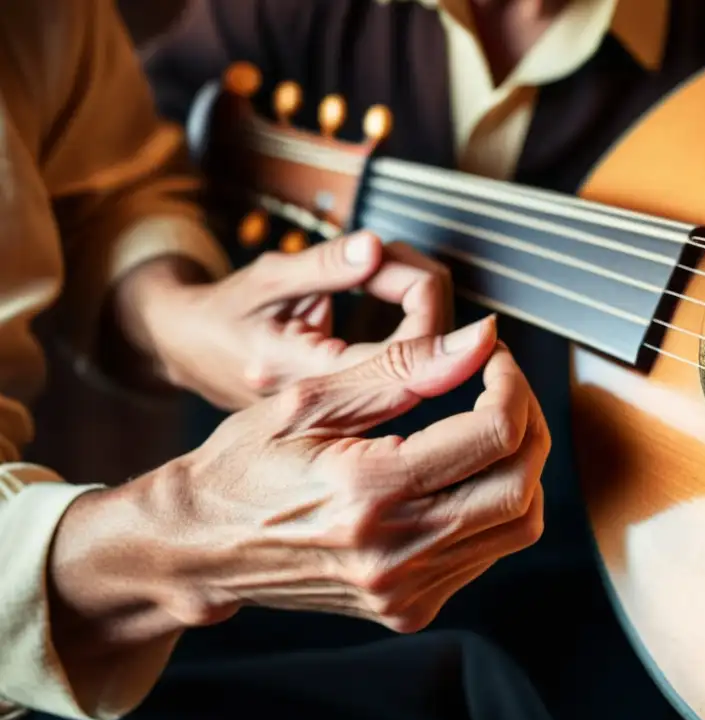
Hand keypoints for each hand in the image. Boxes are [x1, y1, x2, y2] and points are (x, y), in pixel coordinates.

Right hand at [50, 315, 549, 645]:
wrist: (201, 546)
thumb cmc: (245, 465)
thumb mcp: (312, 400)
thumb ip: (405, 367)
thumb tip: (482, 339)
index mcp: (368, 492)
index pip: (493, 435)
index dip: (511, 384)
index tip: (491, 359)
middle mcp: (393, 553)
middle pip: (521, 486)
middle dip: (531, 424)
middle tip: (502, 387)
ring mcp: (404, 591)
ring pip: (517, 525)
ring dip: (519, 466)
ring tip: (484, 426)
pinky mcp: (408, 610)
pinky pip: (486, 554)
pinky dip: (490, 506)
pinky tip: (457, 475)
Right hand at [114, 230, 452, 409]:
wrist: (191, 350)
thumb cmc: (223, 312)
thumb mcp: (263, 280)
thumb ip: (322, 267)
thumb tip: (374, 248)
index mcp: (304, 375)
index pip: (396, 360)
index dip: (431, 319)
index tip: (411, 266)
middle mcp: (332, 403)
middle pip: (422, 356)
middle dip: (421, 289)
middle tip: (383, 251)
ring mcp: (349, 405)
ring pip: (424, 356)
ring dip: (418, 298)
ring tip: (376, 262)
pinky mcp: (360, 395)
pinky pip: (410, 358)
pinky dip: (411, 314)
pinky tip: (382, 284)